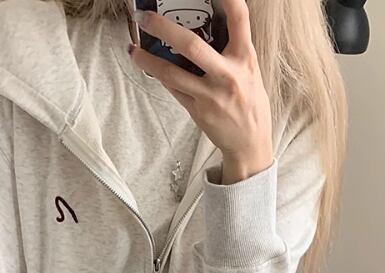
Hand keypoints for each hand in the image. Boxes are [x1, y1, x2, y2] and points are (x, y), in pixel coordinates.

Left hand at [129, 0, 273, 182]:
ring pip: (171, 73)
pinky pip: (173, 89)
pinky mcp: (198, 111)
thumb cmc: (250, 102)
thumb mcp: (250, 71)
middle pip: (191, 45)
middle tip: (145, 17)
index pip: (240, 18)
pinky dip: (159, 75)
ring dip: (147, 59)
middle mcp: (228, 75)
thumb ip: (231, 49)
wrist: (250, 143)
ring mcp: (211, 95)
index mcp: (246, 58)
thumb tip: (205, 25)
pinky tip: (148, 65)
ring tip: (133, 49)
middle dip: (163, 28)